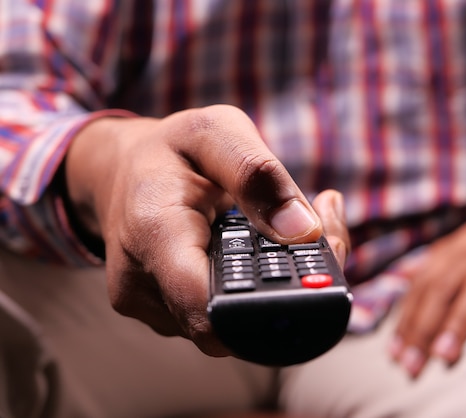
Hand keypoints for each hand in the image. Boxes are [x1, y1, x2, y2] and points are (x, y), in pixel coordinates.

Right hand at [64, 105, 348, 355]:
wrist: (124, 173)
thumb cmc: (171, 150)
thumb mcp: (216, 132)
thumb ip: (257, 174)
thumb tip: (304, 232)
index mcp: (153, 231)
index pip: (207, 305)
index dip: (267, 310)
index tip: (315, 278)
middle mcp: (144, 282)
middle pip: (231, 324)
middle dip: (291, 292)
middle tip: (326, 236)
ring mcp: (154, 306)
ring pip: (232, 327)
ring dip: (277, 290)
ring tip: (297, 234)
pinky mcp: (168, 314)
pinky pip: (222, 319)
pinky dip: (256, 292)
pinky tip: (267, 253)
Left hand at [389, 160, 465, 376]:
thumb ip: (443, 260)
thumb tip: (405, 276)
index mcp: (465, 244)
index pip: (426, 282)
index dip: (408, 316)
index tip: (393, 351)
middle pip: (446, 286)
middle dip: (424, 327)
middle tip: (410, 364)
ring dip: (463, 318)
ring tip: (445, 352)